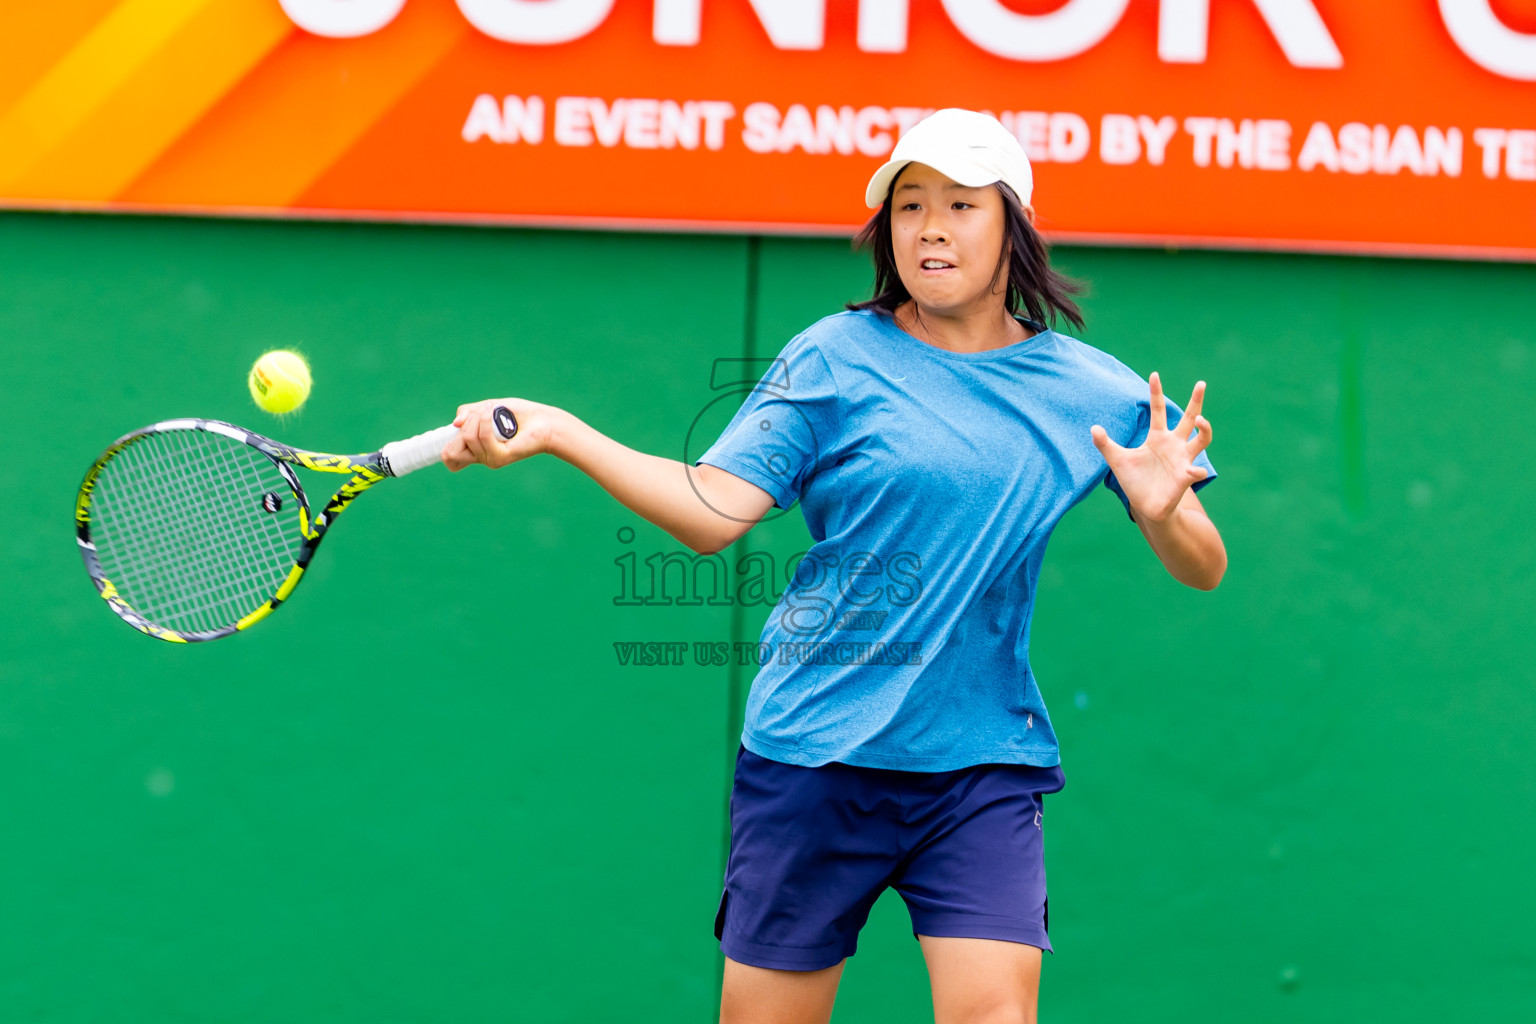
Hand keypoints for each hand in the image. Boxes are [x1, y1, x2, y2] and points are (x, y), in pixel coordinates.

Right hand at [443, 397, 561, 471]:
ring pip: (467, 437)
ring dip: (478, 417)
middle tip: (480, 416)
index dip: (444, 450)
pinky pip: (483, 436)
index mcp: (475, 448)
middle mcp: (481, 457)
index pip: (450, 460)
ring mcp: (490, 459)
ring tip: (494, 412)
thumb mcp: (487, 408)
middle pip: (450, 450)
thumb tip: (456, 424)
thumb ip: (468, 413)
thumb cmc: (518, 414)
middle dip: (461, 428)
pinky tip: (495, 412)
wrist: (544, 421)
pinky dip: (486, 420)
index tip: (455, 432)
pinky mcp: (501, 457)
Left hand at [1090, 372, 1212, 522]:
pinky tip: (1194, 472)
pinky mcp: (1185, 479)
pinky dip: (1196, 472)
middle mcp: (1174, 445)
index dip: (1156, 393)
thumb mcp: (1117, 460)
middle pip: (1189, 419)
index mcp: (1158, 437)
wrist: (1146, 507)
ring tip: (1201, 421)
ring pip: (1201, 441)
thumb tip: (1093, 428)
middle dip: (1196, 402)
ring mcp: (1183, 461)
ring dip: (1205, 430)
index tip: (1154, 374)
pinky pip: (1196, 472)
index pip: (1158, 410)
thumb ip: (1105, 444)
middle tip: (1201, 383)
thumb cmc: (1135, 482)